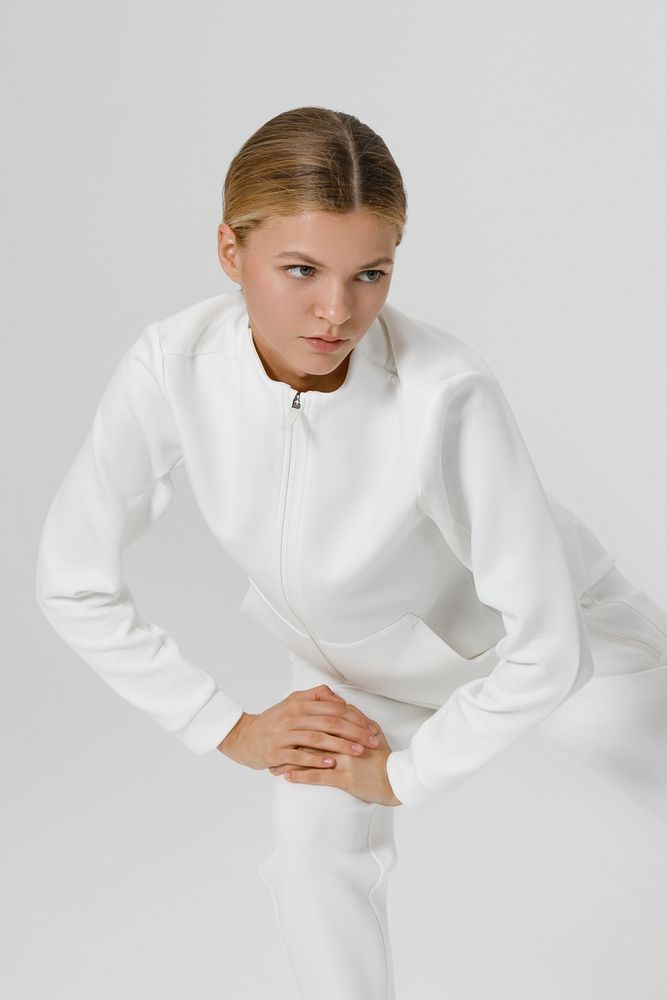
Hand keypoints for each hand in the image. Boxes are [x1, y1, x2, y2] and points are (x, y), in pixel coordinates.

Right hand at [216, 684, 380, 771]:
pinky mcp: (276, 752)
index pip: (333, 708)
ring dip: (341, 746)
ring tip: (358, 752)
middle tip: (372, 742)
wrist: (242, 736)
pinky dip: (317, 760)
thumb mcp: (292, 702)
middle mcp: (292, 717)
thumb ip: (316, 697)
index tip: (370, 728)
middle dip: (355, 732)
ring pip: (318, 739)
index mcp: (299, 704)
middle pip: (330, 723)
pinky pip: (300, 756)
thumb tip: (340, 698)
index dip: (355, 717)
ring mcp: (284, 735)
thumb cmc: (272, 721)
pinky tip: (332, 764)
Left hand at [272, 723, 402, 806]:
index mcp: (350, 729)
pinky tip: (288, 777)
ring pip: (310, 757)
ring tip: (275, 766)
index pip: (321, 721)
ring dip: (290, 761)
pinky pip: (318, 776)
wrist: (396, 779)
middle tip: (274, 747)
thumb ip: (356, 718)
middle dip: (290, 743)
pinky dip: (300, 776)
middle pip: (311, 738)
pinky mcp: (344, 777)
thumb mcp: (372, 731)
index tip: (286, 729)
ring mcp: (344, 759)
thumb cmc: (383, 757)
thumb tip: (341, 706)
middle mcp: (345, 742)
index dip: (302, 725)